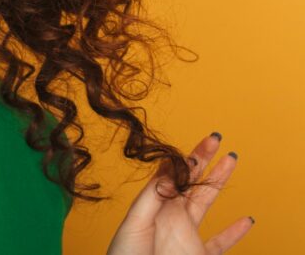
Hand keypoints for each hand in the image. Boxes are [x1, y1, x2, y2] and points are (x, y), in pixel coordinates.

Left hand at [106, 132, 252, 254]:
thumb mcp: (135, 222)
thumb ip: (153, 196)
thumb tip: (167, 165)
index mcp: (153, 206)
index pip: (172, 176)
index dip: (186, 159)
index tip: (200, 144)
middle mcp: (171, 217)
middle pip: (192, 183)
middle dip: (204, 160)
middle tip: (217, 137)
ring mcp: (186, 236)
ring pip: (207, 204)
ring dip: (219, 182)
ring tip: (232, 159)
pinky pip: (220, 244)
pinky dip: (234, 233)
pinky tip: (247, 220)